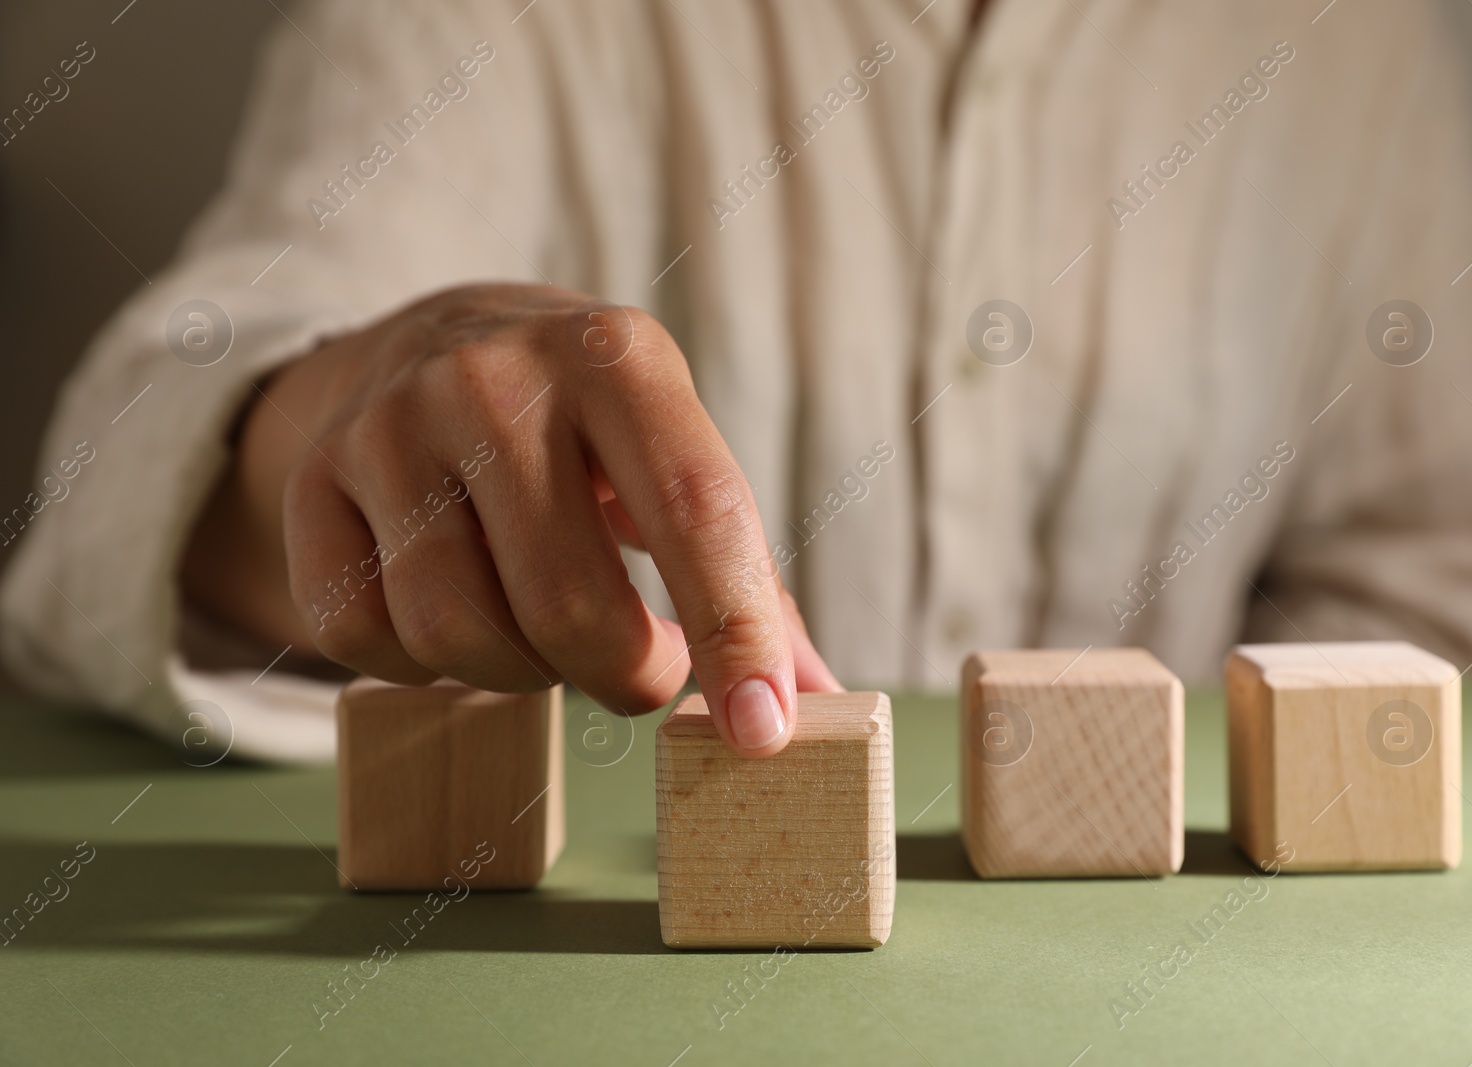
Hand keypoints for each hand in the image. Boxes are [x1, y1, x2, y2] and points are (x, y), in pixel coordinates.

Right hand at [181, 283, 840, 755]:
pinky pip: (366, 641)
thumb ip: (747, 578)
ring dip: (523, 676)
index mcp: (618, 359)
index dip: (735, 633)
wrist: (432, 340)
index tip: (763, 733)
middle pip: (568, 607)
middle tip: (640, 670)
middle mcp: (493, 377)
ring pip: (459, 637)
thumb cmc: (588, 429)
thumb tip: (818, 702)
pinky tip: (459, 615)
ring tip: (546, 633)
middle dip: (622, 677)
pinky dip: (425, 668)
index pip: (695, 512)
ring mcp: (387, 425)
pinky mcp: (311, 481)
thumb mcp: (673, 459)